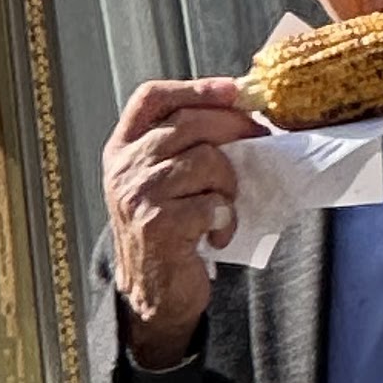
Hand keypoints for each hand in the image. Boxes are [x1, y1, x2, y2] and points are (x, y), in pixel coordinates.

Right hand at [105, 75, 258, 369]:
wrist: (151, 295)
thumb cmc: (167, 236)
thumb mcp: (161, 184)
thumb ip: (182, 149)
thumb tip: (240, 114)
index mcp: (122, 148)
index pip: (151, 98)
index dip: (194, 87)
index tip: (233, 89)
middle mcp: (124, 167)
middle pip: (189, 123)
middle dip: (234, 128)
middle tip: (260, 140)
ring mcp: (138, 194)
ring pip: (206, 160)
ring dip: (230, 184)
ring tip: (225, 208)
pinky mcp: (158, 224)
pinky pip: (211, 204)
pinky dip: (226, 220)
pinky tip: (217, 236)